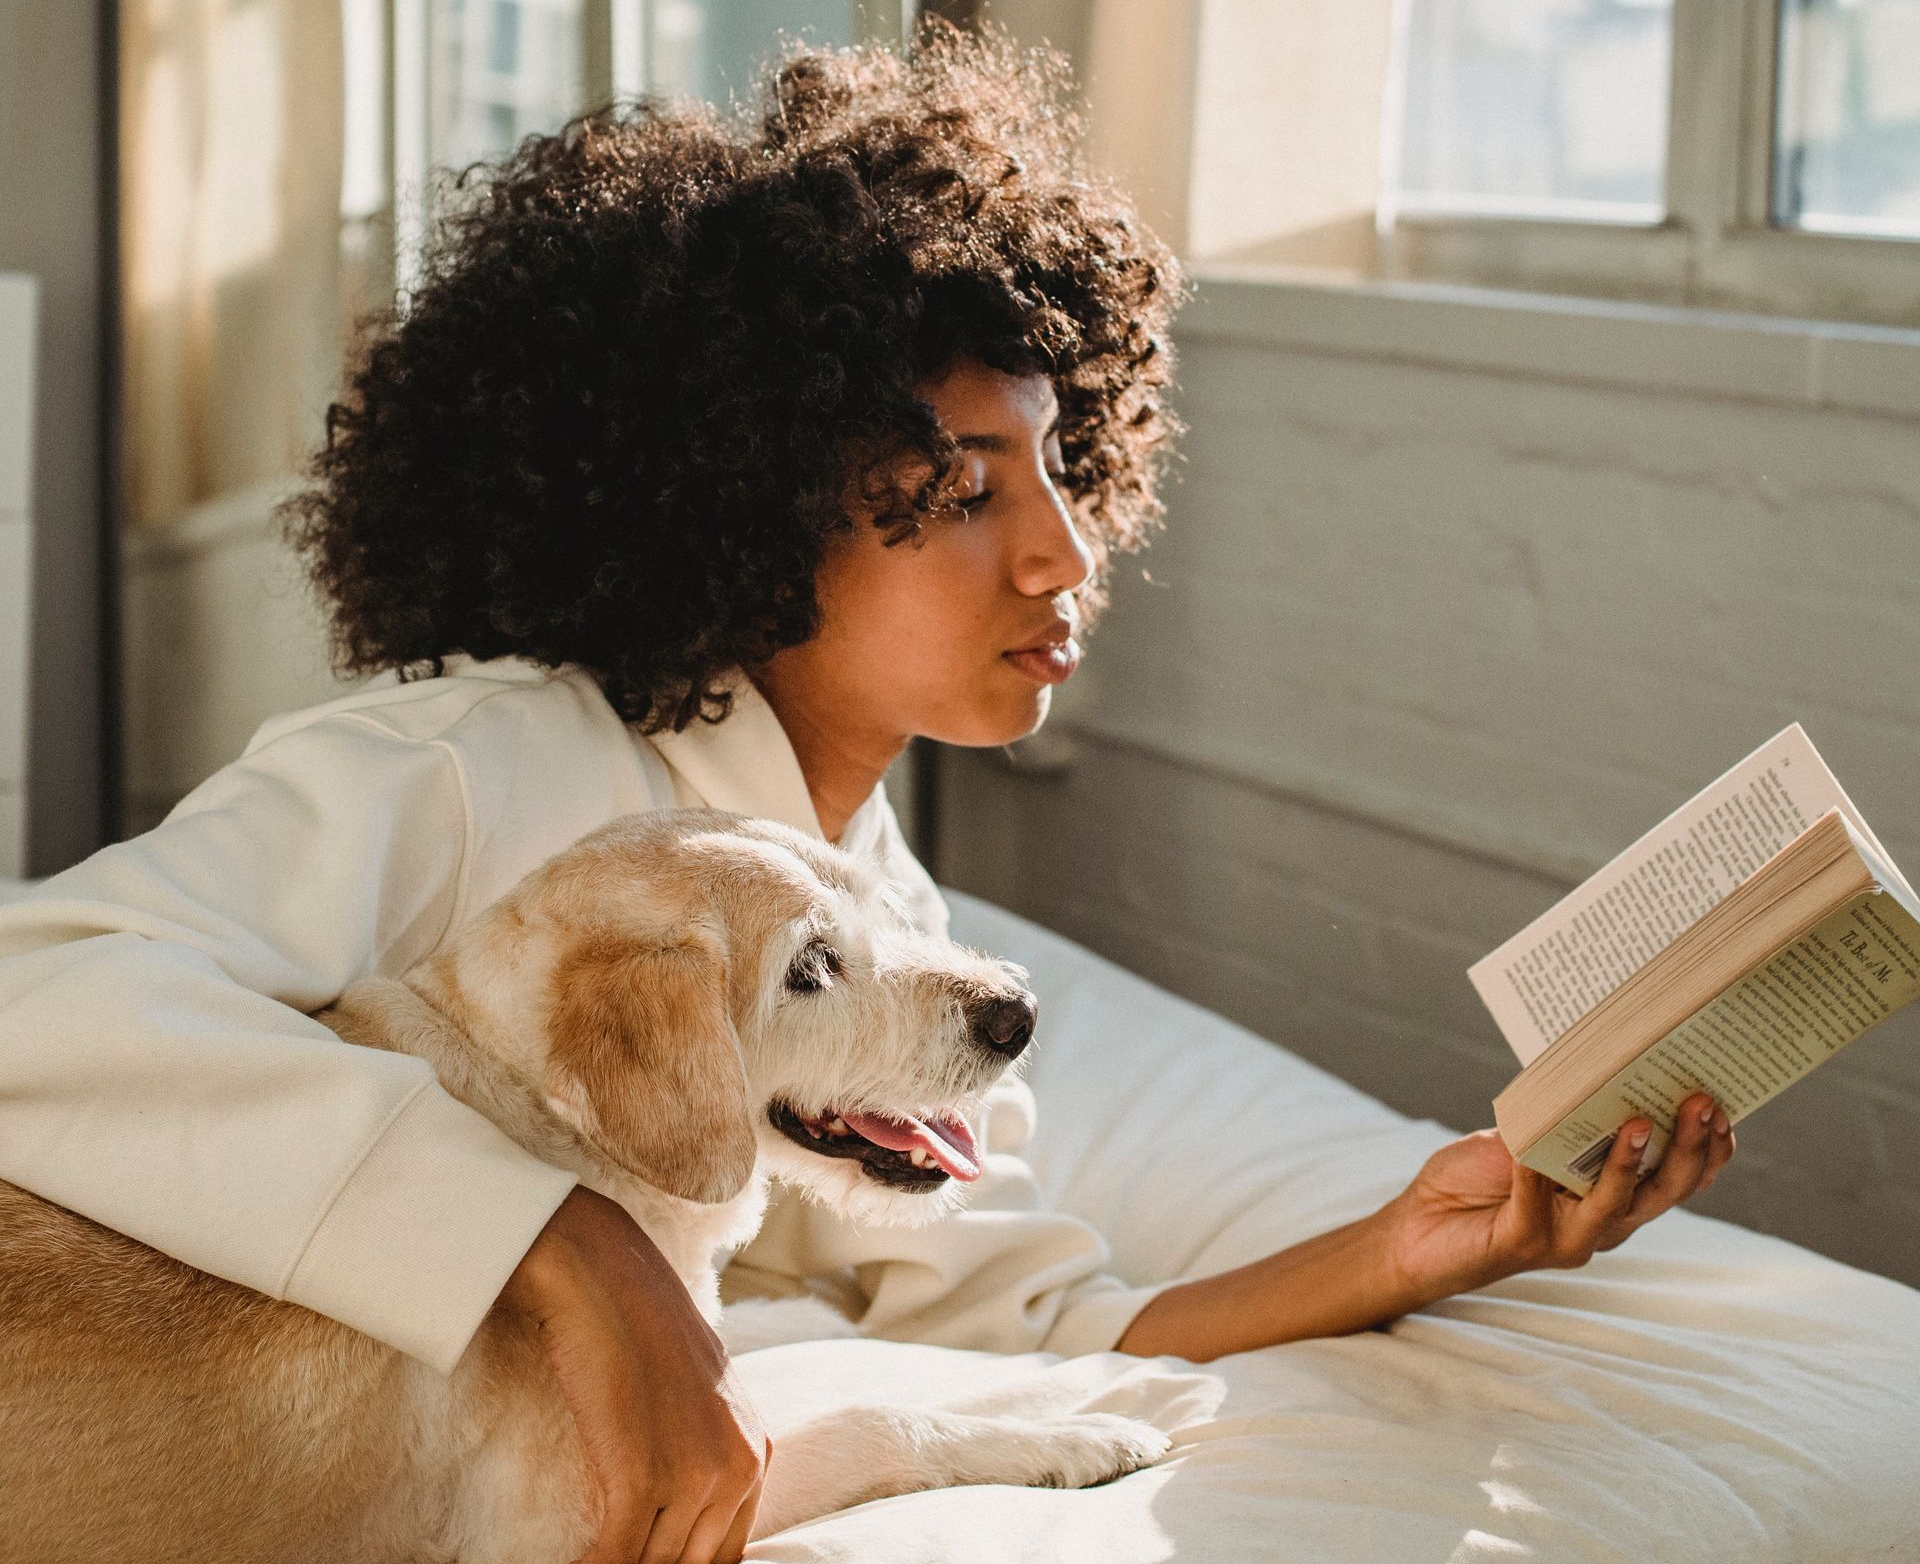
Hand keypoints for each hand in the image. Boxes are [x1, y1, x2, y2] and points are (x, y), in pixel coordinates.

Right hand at [495, 1186, 769, 1563]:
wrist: (604, 1275)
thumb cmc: (637, 1329)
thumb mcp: (696, 1398)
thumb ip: (701, 1456)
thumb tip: (675, 1521)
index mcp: (757, 1453)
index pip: (726, 1554)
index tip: (645, 1563)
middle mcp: (740, 1468)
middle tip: (608, 1563)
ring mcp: (697, 1475)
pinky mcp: (645, 1478)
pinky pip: (614, 1560)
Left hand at [1378, 1092, 1736, 1304]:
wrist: (1417, 1227)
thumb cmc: (1475, 1179)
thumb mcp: (1526, 1137)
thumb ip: (1561, 1118)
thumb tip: (1595, 1070)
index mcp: (1614, 1198)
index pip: (1679, 1179)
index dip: (1708, 1150)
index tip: (1724, 1105)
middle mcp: (1602, 1225)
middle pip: (1662, 1192)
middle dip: (1687, 1148)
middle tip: (1701, 1102)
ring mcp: (1566, 1240)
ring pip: (1614, 1206)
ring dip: (1629, 1163)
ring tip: (1640, 1121)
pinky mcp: (1522, 1245)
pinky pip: (1536, 1206)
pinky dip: (1535, 1174)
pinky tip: (1532, 1146)